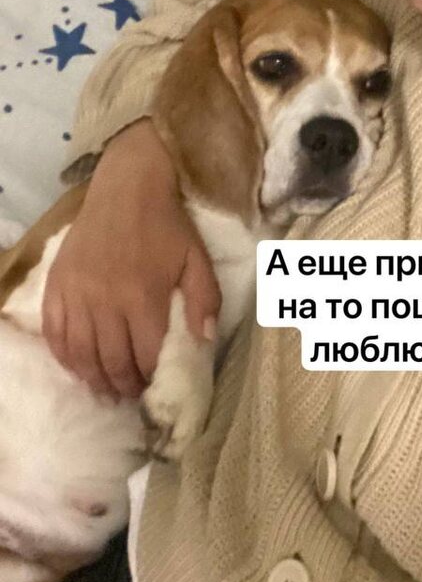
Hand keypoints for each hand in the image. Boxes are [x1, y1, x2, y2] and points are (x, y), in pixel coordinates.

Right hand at [42, 119, 221, 397]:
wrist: (127, 186)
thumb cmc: (167, 224)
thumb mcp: (197, 259)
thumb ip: (205, 301)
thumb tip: (204, 342)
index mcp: (144, 297)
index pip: (146, 356)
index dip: (153, 380)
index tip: (158, 390)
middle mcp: (106, 301)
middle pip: (113, 362)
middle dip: (125, 387)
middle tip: (134, 396)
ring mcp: (77, 294)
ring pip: (81, 355)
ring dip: (95, 380)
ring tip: (108, 391)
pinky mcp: (56, 286)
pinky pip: (55, 334)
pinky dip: (65, 358)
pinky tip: (79, 367)